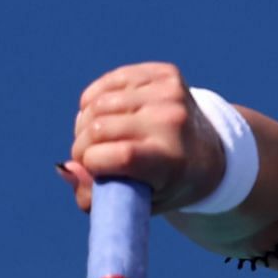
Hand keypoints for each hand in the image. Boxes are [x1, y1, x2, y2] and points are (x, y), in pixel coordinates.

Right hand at [58, 62, 225, 212]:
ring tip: (96, 138)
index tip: (93, 171)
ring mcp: (170, 93)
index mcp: (172, 160)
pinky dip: (96, 100)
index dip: (92, 163)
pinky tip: (106, 115)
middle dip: (82, 146)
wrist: (212, 153)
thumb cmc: (169, 185)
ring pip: (98, 103)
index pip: (118, 155)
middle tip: (89, 157)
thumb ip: (97, 197)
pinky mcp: (164, 74)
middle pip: (100, 128)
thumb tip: (65, 168)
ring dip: (85, 124)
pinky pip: (108, 82)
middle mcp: (173, 122)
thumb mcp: (139, 204)